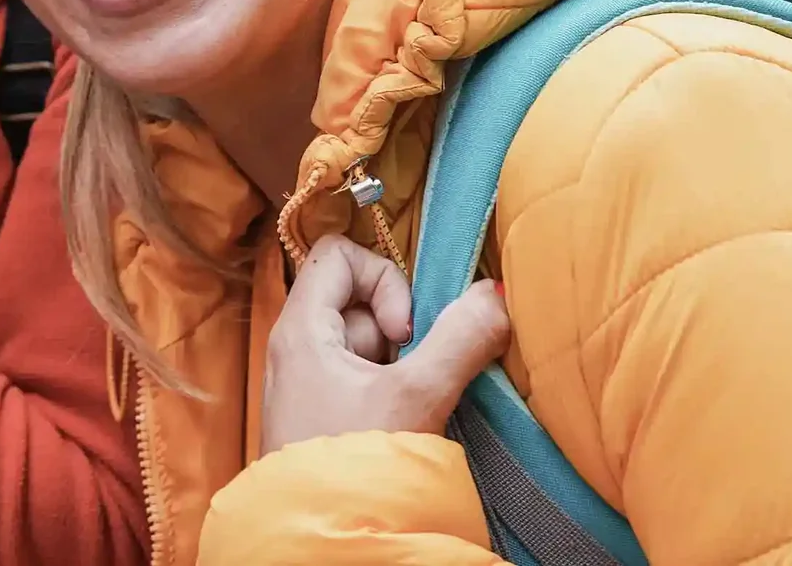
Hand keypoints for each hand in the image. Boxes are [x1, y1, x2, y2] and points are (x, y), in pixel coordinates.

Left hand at [259, 233, 510, 455]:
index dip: (383, 278)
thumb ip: (460, 340)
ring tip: (402, 409)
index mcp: (301, 327)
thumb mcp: (416, 398)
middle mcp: (296, 346)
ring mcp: (307, 381)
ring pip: (366, 345)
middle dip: (398, 333)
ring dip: (398, 368)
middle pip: (358, 300)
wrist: (320, 544)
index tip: (404, 332)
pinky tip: (397, 426)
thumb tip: (495, 294)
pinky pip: (362, 379)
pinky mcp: (321, 413)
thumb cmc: (354, 464)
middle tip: (408, 377)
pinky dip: (389, 393)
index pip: (338, 254)